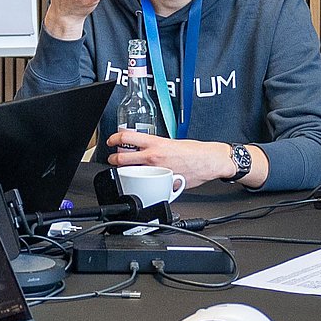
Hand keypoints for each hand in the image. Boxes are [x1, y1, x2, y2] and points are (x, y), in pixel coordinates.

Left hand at [106, 131, 239, 188]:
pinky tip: (143, 181)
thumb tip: (148, 149)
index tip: (111, 140)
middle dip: (113, 159)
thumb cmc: (196, 151)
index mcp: (156, 143)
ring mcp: (157, 171)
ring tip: (124, 171)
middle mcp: (153, 156)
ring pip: (131, 172)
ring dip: (124, 172)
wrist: (209, 161)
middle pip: (122, 158)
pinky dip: (142, 183)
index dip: (114, 139)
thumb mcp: (172, 142)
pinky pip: (147, 183)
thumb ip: (157, 146)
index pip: (127, 137)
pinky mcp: (163, 182)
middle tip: (112, 159)